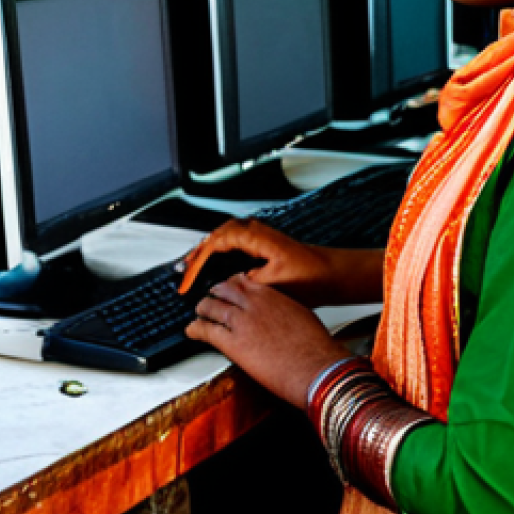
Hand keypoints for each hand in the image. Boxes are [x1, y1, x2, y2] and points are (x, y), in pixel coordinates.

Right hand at [178, 219, 333, 305]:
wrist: (331, 275)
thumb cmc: (310, 277)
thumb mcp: (273, 282)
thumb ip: (245, 281)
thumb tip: (224, 283)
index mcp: (253, 235)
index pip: (213, 245)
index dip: (196, 264)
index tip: (187, 282)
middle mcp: (253, 230)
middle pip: (212, 238)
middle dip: (195, 257)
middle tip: (181, 276)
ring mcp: (256, 235)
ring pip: (220, 239)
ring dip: (204, 254)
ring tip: (190, 271)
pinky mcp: (260, 244)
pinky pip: (230, 244)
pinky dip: (216, 255)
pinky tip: (213, 268)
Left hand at [186, 274, 350, 407]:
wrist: (318, 368)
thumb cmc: (316, 347)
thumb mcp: (301, 315)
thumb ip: (284, 309)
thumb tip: (280, 314)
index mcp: (271, 295)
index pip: (243, 281)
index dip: (233, 285)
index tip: (230, 288)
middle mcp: (254, 303)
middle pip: (225, 290)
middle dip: (215, 293)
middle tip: (211, 297)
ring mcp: (241, 322)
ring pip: (212, 307)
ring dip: (203, 308)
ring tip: (199, 311)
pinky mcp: (233, 343)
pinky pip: (207, 330)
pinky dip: (195, 328)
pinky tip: (191, 330)